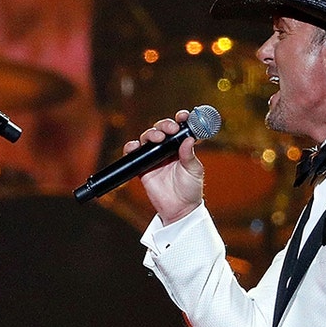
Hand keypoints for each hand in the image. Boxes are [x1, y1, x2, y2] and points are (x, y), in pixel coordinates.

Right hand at [127, 110, 202, 224]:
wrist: (179, 209)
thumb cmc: (190, 190)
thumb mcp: (194, 171)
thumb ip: (190, 155)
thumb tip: (189, 139)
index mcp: (182, 146)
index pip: (180, 128)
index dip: (181, 119)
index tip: (183, 116)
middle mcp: (167, 149)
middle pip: (162, 129)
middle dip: (165, 125)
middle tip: (170, 130)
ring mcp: (154, 157)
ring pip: (148, 138)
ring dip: (150, 134)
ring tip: (156, 139)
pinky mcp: (143, 166)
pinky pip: (133, 153)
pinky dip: (131, 148)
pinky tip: (135, 147)